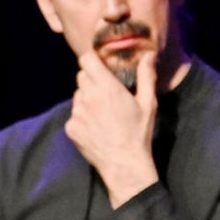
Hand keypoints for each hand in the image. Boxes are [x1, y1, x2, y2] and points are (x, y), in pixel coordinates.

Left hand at [64, 49, 159, 207]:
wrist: (124, 165)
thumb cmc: (138, 133)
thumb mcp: (148, 103)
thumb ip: (146, 76)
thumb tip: (149, 55)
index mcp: (107, 88)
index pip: (86, 60)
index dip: (92, 60)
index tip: (100, 65)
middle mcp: (88, 97)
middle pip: (81, 76)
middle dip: (91, 79)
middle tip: (105, 91)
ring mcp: (77, 113)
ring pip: (77, 95)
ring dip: (86, 98)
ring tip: (102, 112)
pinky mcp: (70, 128)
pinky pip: (73, 114)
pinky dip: (82, 117)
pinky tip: (96, 127)